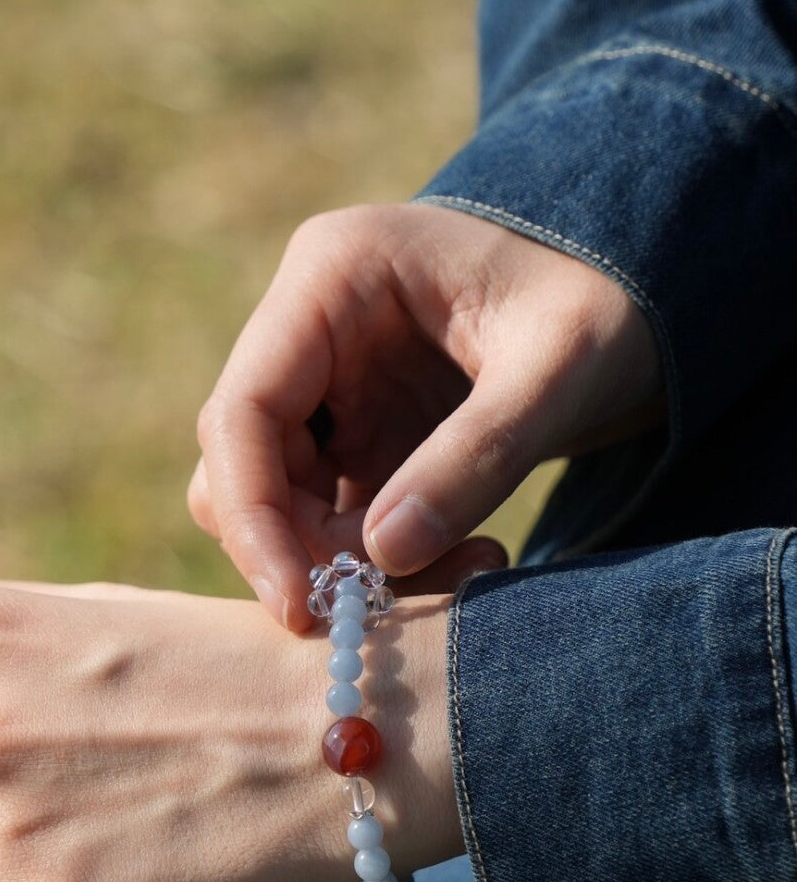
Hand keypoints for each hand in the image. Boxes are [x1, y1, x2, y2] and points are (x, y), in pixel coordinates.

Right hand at [189, 202, 663, 628]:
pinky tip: (463, 559)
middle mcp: (308, 326)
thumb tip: (382, 557)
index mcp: (333, 274)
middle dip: (307, 549)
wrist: (639, 292)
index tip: (299, 606)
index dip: (254, 516)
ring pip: (280, 500)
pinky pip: (330, 512)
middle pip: (245, 465)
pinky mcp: (354, 429)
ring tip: (465, 570)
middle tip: (397, 603)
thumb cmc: (603, 301)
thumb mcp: (559, 371)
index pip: (242, 411)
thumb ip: (476, 457)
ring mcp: (326, 381)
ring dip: (346, 561)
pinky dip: (379, 557)